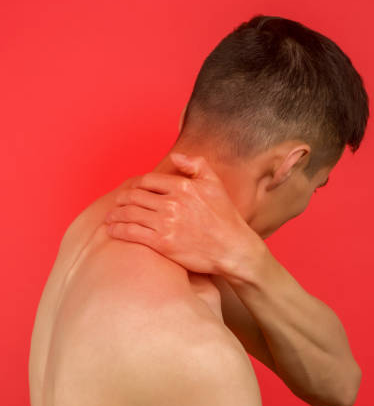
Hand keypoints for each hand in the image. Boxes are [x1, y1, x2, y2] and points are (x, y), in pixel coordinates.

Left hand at [104, 153, 261, 274]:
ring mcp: (166, 224)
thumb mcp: (215, 184)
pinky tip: (112, 230)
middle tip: (116, 204)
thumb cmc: (225, 218)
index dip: (136, 185)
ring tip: (110, 218)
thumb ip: (197, 165)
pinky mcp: (162, 243)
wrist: (232, 248)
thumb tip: (176, 157)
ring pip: (130, 214)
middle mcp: (172, 203)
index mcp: (182, 186)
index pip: (148, 180)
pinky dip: (118, 230)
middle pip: (134, 196)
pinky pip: (132, 233)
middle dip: (121, 200)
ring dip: (115, 215)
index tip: (132, 191)